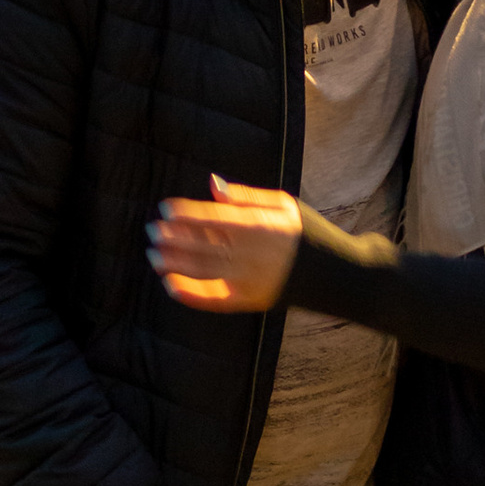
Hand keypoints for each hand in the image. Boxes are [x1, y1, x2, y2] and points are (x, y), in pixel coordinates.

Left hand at [149, 179, 300, 313]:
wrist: (333, 274)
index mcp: (261, 226)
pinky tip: (170, 285)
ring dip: (175, 263)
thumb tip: (213, 184)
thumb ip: (246, 196)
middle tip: (151, 232)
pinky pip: (214, 300)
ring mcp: (250, 281)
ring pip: (204, 271)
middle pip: (204, 245)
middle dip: (174, 238)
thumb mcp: (284, 205)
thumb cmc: (305, 233)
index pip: (215, 219)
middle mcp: (253, 255)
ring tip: (153, 256)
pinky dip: (190, 295)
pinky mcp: (249, 301)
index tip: (165, 209)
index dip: (188, 214)